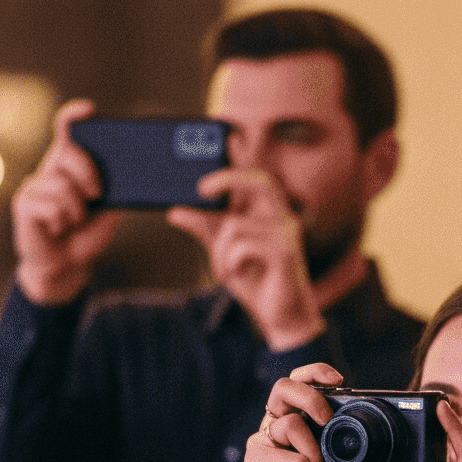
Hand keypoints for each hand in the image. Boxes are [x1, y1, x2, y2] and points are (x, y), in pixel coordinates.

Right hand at [10, 100, 123, 305]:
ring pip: (63, 185)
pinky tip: (55, 229)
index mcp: (68, 164)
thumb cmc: (85, 232)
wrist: (66, 265)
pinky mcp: (23, 204)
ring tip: (71, 221)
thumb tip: (131, 171)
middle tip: (96, 195)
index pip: (66, 131)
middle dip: (88, 173)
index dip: (74, 116)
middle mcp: (48, 169)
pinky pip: (52, 206)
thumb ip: (113, 187)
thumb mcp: (108, 207)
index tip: (88, 110)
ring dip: (77, 210)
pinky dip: (62, 222)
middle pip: (69, 152)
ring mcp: (33, 185)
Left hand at [169, 168, 322, 351]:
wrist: (282, 318)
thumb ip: (204, 229)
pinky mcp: (285, 252)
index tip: (228, 143)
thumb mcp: (223, 251)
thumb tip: (175, 212)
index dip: (244, 157)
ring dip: (218, 252)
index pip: (258, 177)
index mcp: (270, 214)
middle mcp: (283, 218)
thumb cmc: (256, 282)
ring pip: (234, 225)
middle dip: (229, 178)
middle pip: (260, 181)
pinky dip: (229, 263)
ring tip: (223, 271)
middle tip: (201, 188)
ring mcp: (286, 233)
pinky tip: (236, 275)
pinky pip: (241, 246)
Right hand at [243, 362, 350, 461]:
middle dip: (311, 397)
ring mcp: (261, 441)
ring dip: (316, 451)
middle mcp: (273, 425)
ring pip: (291, 424)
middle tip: (329, 420)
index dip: (315, 372)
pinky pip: (290, 457)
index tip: (340, 381)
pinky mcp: (255, 460)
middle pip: (283, 386)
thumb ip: (344, 444)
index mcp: (292, 420)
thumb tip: (374, 428)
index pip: (297, 381)